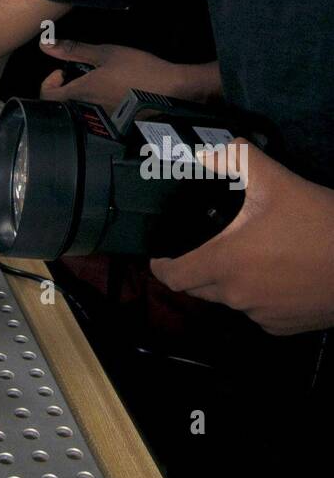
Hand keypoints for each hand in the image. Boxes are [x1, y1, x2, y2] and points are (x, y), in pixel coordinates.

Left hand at [39, 39, 202, 111]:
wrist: (171, 90)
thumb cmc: (138, 69)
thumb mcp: (105, 53)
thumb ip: (73, 50)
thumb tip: (44, 45)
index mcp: (81, 94)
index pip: (46, 98)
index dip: (49, 83)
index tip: (63, 71)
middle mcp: (87, 112)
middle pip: (62, 107)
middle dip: (65, 90)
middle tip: (81, 75)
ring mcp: (102, 123)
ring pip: (78, 112)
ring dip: (80, 98)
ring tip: (96, 83)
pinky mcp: (116, 127)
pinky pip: (96, 118)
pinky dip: (96, 107)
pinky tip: (110, 95)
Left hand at [151, 141, 333, 334]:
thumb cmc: (321, 224)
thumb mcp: (276, 180)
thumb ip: (235, 158)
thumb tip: (208, 149)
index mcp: (225, 263)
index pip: (172, 276)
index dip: (161, 264)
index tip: (162, 251)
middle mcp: (237, 296)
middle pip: (197, 288)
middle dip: (195, 267)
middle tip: (206, 242)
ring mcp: (261, 316)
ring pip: (230, 299)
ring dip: (230, 279)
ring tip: (250, 251)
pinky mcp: (284, 327)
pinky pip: (257, 312)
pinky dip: (258, 294)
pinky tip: (276, 271)